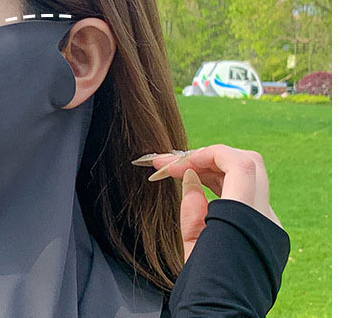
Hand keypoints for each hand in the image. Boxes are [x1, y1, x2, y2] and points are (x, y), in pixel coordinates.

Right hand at [132, 145, 282, 260]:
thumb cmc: (203, 289)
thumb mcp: (190, 247)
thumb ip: (192, 209)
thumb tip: (191, 181)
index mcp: (246, 221)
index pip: (238, 165)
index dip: (206, 154)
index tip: (177, 162)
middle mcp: (265, 221)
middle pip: (247, 165)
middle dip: (208, 157)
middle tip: (175, 164)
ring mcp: (268, 228)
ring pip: (247, 180)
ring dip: (213, 170)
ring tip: (180, 174)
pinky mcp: (265, 236)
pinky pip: (247, 198)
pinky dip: (223, 187)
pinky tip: (197, 190)